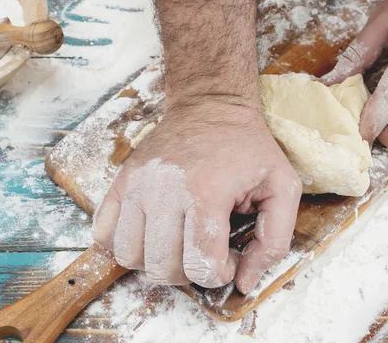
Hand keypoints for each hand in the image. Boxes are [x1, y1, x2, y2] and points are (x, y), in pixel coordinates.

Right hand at [92, 100, 301, 293]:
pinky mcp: (121, 181)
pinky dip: (125, 244)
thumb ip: (274, 240)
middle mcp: (164, 190)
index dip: (220, 275)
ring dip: (156, 262)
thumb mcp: (282, 187)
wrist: (211, 104)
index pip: (201, 264)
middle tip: (205, 252)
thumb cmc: (248, 147)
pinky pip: (104, 234)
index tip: (229, 257)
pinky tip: (152, 235)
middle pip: (162, 267)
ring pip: (129, 256)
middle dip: (189, 274)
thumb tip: (246, 283)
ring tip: (178, 244)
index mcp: (207, 192)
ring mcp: (137, 185)